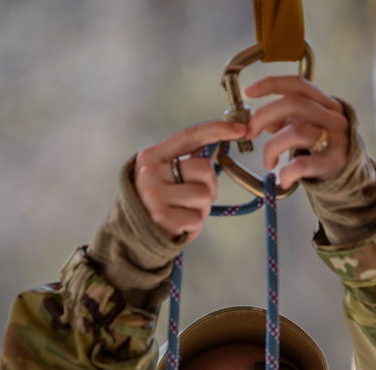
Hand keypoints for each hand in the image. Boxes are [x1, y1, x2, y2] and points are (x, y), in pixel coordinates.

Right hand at [134, 120, 247, 242]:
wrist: (134, 234)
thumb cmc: (156, 201)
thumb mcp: (164, 174)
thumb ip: (188, 159)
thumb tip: (215, 145)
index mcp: (151, 156)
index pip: (189, 136)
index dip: (217, 130)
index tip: (240, 129)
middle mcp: (150, 173)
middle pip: (204, 168)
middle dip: (209, 184)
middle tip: (196, 197)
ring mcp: (155, 196)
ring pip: (204, 195)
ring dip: (202, 207)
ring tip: (186, 211)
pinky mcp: (163, 219)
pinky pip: (198, 218)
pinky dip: (195, 224)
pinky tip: (181, 224)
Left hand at [245, 76, 349, 189]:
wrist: (351, 177)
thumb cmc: (325, 149)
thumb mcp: (307, 128)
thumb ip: (286, 120)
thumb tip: (261, 120)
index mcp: (327, 104)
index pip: (299, 84)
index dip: (272, 84)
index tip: (249, 92)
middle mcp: (334, 117)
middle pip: (293, 103)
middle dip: (263, 116)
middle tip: (250, 133)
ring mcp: (337, 139)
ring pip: (296, 132)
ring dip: (271, 147)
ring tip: (268, 162)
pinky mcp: (335, 162)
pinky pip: (303, 164)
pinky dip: (286, 172)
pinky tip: (283, 179)